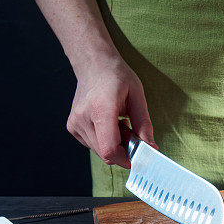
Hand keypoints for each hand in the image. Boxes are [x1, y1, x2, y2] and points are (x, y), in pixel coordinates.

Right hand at [67, 54, 155, 168]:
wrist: (93, 64)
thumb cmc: (116, 77)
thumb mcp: (137, 96)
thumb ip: (144, 124)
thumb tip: (151, 147)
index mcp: (101, 109)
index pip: (110, 149)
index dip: (125, 159)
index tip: (136, 158)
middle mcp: (84, 117)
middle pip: (106, 154)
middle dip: (122, 151)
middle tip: (130, 133)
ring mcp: (75, 123)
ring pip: (99, 152)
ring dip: (113, 145)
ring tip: (119, 124)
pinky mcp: (72, 127)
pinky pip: (92, 145)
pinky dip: (103, 140)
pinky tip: (107, 124)